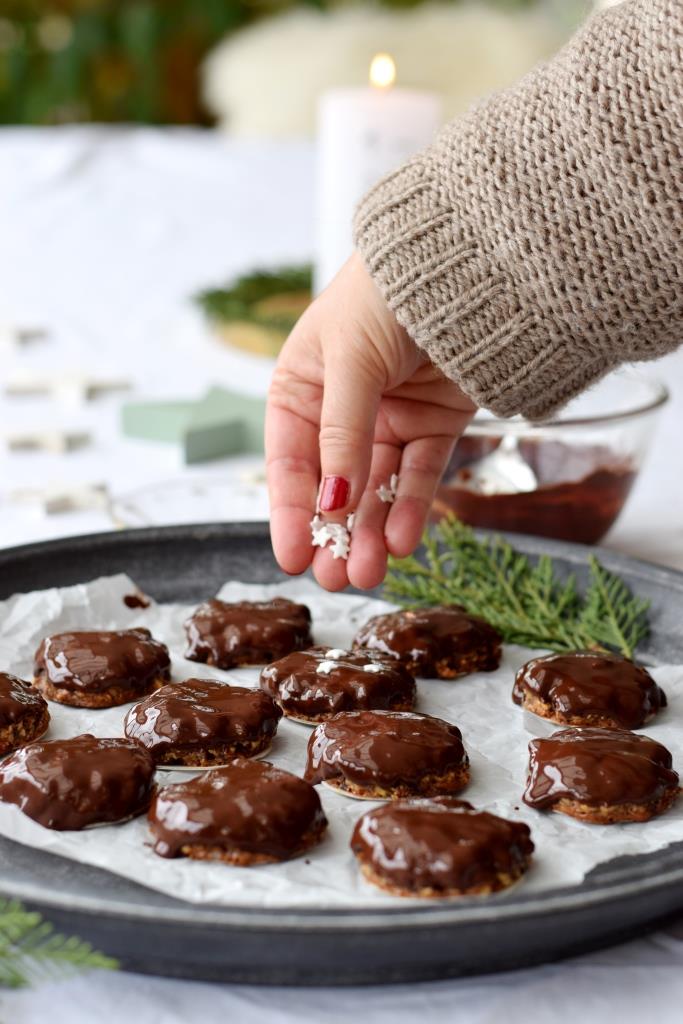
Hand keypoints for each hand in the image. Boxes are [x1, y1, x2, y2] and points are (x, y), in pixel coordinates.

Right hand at [266, 252, 475, 590]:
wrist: (465, 261)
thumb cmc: (384, 295)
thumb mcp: (348, 362)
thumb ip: (340, 436)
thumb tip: (332, 505)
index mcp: (300, 390)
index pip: (289, 464)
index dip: (290, 514)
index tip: (292, 559)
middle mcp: (340, 412)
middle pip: (333, 487)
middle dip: (333, 535)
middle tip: (334, 580)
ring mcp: (388, 421)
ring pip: (376, 491)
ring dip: (372, 532)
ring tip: (370, 573)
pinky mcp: (433, 425)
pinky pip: (419, 476)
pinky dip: (413, 509)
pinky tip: (405, 542)